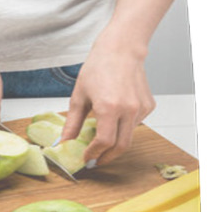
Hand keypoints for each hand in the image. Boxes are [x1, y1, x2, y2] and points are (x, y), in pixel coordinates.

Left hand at [59, 43, 154, 166]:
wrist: (120, 50)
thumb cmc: (98, 68)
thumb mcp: (79, 96)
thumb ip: (72, 123)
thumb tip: (63, 142)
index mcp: (109, 107)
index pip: (103, 142)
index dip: (93, 154)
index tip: (86, 158)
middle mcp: (128, 110)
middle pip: (121, 146)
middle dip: (107, 158)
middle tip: (96, 160)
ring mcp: (140, 108)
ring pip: (129, 137)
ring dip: (115, 144)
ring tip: (102, 141)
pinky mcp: (148, 106)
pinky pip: (136, 124)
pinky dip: (124, 128)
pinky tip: (115, 118)